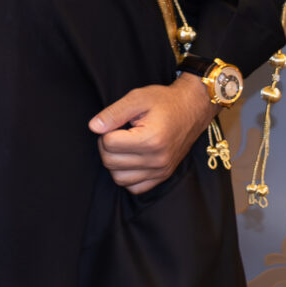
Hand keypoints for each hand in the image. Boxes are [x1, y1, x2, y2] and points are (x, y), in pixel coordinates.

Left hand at [89, 74, 217, 193]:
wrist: (192, 109)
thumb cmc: (164, 102)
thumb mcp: (137, 98)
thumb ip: (113, 113)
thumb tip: (93, 127)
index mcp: (151, 140)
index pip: (108, 144)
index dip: (106, 130)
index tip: (117, 122)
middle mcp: (158, 160)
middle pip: (110, 162)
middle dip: (106, 146)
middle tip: (118, 132)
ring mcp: (162, 171)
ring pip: (119, 178)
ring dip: (114, 162)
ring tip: (124, 146)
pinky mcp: (163, 176)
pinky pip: (134, 188)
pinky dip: (127, 176)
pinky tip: (130, 159)